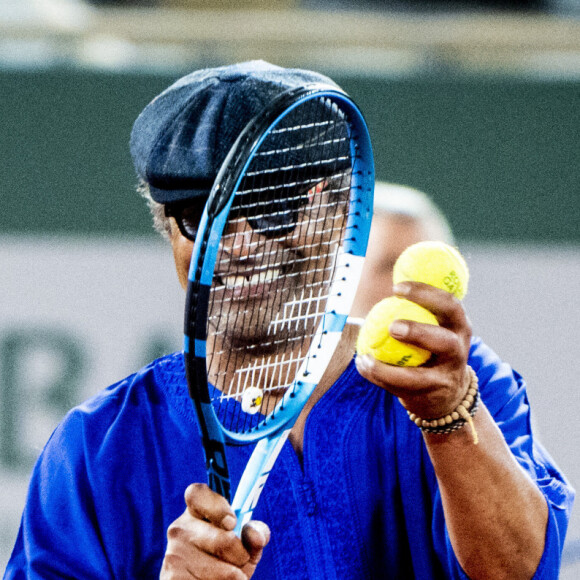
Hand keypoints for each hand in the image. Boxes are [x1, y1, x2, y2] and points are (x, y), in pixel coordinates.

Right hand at [160, 483, 269, 579]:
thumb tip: (255, 534)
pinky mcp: (172, 579)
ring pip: (221, 571)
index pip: (197, 493)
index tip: (233, 523)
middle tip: (240, 560)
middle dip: (241, 556)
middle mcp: (180, 528)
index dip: (217, 506)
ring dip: (234, 578)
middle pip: (223, 540)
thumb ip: (255, 533)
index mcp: (196, 511)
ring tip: (227, 577)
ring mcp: (173, 554)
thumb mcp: (245, 545)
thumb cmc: (228, 561)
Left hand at [355, 281, 471, 418]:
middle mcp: (458, 351)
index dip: (426, 294)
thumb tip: (392, 272)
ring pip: (421, 376)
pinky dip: (378, 376)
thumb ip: (418, 305)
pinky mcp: (430, 396)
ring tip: (366, 357)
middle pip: (445, 341)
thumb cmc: (431, 348)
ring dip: (391, 369)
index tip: (397, 288)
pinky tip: (362, 364)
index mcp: (458, 326)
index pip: (450, 306)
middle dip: (419, 332)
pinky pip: (401, 388)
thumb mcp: (433, 325)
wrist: (447, 395)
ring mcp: (446, 377)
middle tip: (392, 325)